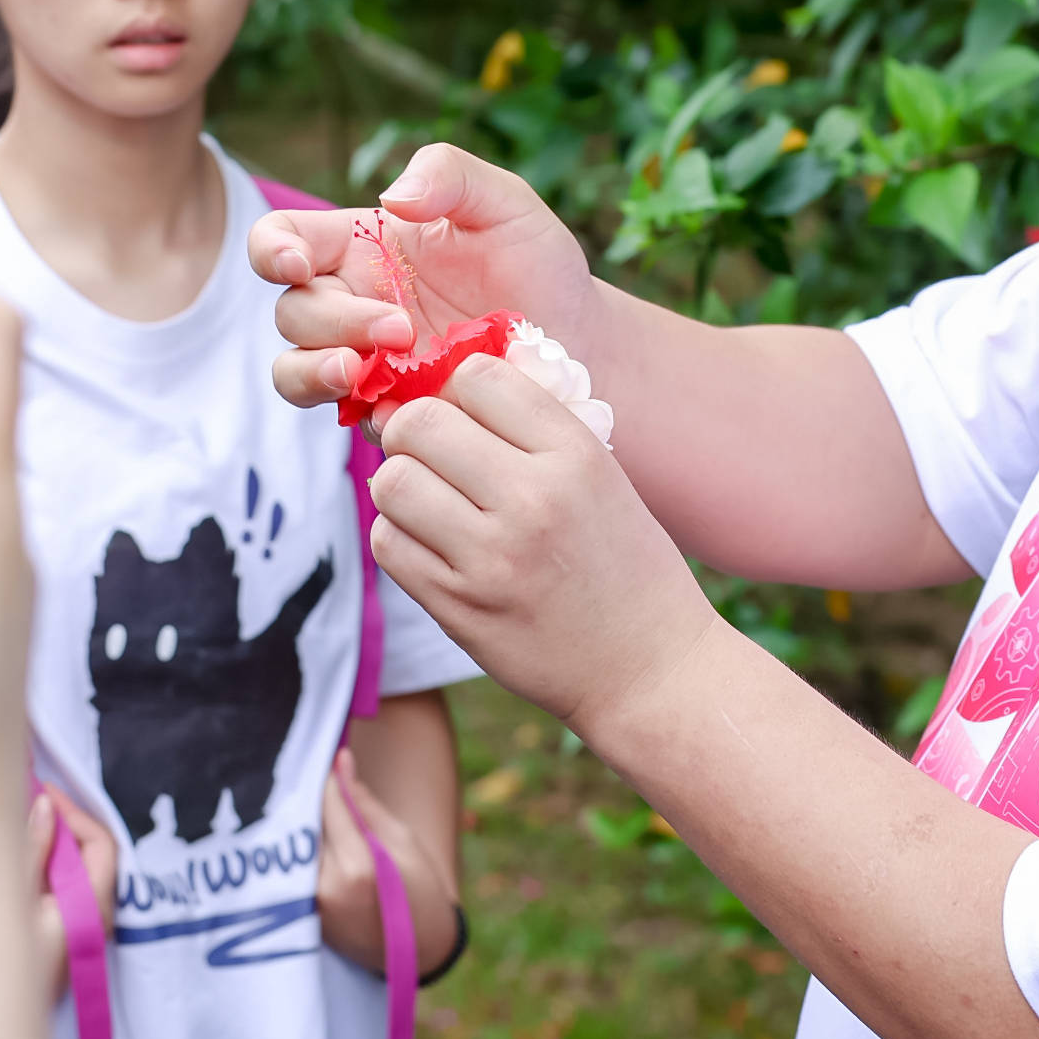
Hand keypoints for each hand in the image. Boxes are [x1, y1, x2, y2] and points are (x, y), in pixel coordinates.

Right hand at [29, 785, 119, 1002]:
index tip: (40, 792)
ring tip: (10, 826)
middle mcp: (88, 924)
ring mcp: (68, 940)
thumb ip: (30, 851)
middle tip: (21, 802)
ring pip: (69, 878)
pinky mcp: (48, 950)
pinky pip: (53, 898)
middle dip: (57, 825)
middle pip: (88, 859)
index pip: (101, 846)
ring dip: (44, 849)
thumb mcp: (11, 902)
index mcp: (87, 910)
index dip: (73, 813)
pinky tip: (7, 864)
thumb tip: (44, 805)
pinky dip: (36, 873)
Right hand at [248, 144, 600, 415]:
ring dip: (315, 371)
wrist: (580, 344)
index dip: (272, 251)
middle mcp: (351, 303)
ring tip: (363, 374)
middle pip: (291, 312)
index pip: (283, 241)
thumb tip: (391, 197)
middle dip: (331, 321)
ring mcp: (364, 361)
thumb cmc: (538, 266)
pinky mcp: (385, 410)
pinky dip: (361, 414)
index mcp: (361, 247)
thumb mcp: (506, 204)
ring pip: (293, 370)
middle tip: (398, 329)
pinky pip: (345, 417)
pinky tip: (403, 410)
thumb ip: (450, 174)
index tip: (298, 265)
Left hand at [316, 747, 460, 976]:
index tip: (326, 755)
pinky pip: (293, 870)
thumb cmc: (420, 890)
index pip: (327, 805)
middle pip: (303, 825)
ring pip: (293, 848)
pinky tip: (307, 833)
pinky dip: (298, 849)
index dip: (326, 776)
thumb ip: (364, 803)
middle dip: (306, 796)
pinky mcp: (303, 916)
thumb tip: (341, 761)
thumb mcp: (402, 840)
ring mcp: (310, 907)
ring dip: (298, 822)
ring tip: (306, 799)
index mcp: (357, 869)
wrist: (420, 951)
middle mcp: (326, 889)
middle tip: (310, 769)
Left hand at [368, 353, 716, 735]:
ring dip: (400, 486)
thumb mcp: (602, 476)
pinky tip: (432, 544)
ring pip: (391, 482)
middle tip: (429, 454)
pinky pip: (389, 543)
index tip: (464, 414)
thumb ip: (536, 423)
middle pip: (419, 423)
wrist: (650, 670)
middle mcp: (533, 500)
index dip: (458, 389)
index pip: (477, 376)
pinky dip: (399, 537)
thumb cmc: (624, 564)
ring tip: (429, 501)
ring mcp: (492, 558)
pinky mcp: (460, 609)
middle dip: (412, 432)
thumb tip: (462, 367)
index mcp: (576, 454)